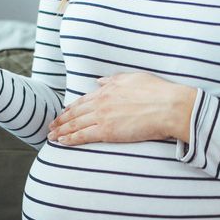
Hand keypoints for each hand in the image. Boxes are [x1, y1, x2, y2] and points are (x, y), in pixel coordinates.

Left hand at [49, 73, 196, 146]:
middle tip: (50, 126)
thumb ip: (114, 80)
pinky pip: (83, 136)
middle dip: (61, 120)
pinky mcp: (107, 132)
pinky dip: (70, 139)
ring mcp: (102, 117)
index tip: (63, 113)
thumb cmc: (157, 92)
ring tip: (51, 136)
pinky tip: (62, 142)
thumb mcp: (133, 78)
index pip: (83, 100)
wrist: (168, 106)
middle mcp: (101, 103)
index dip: (70, 108)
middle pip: (75, 113)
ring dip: (61, 131)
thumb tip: (100, 81)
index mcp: (107, 90)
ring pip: (75, 125)